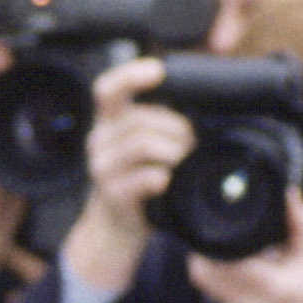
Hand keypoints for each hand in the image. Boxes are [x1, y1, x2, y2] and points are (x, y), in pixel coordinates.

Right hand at [60, 52, 191, 300]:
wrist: (115, 231)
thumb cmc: (138, 182)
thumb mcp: (144, 147)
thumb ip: (161, 122)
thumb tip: (202, 104)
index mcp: (109, 122)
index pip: (108, 88)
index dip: (131, 75)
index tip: (158, 71)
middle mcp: (99, 140)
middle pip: (140, 119)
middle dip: (176, 128)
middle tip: (192, 143)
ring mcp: (102, 168)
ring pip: (142, 143)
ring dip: (174, 151)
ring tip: (184, 161)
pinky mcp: (112, 194)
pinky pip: (145, 177)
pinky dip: (163, 177)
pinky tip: (169, 183)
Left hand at [185, 193, 302, 302]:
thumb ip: (301, 224)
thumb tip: (290, 195)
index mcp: (263, 286)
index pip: (210, 264)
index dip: (206, 244)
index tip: (217, 229)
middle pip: (200, 274)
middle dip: (206, 254)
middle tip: (224, 240)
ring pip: (207, 286)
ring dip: (218, 269)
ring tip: (244, 260)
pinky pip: (219, 299)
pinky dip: (228, 285)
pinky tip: (250, 279)